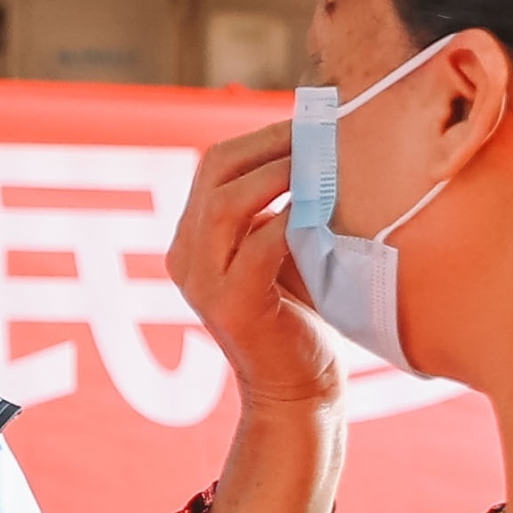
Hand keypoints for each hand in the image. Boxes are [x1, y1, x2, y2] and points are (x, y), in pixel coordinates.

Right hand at [166, 107, 350, 416]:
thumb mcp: (281, 251)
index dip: (263, 136)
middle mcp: (187, 258)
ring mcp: (203, 284)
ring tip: (324, 161)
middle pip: (214, 171)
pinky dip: (293, 220)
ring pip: (226, 203)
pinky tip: (325, 208)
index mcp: (192, 239)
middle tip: (322, 131)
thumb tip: (321, 141)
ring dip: (279, 173)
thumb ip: (282, 207)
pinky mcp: (232, 308)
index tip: (314, 122)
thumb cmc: (301, 316)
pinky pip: (259, 246)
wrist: (298, 390)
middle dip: (271, 143)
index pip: (215, 164)